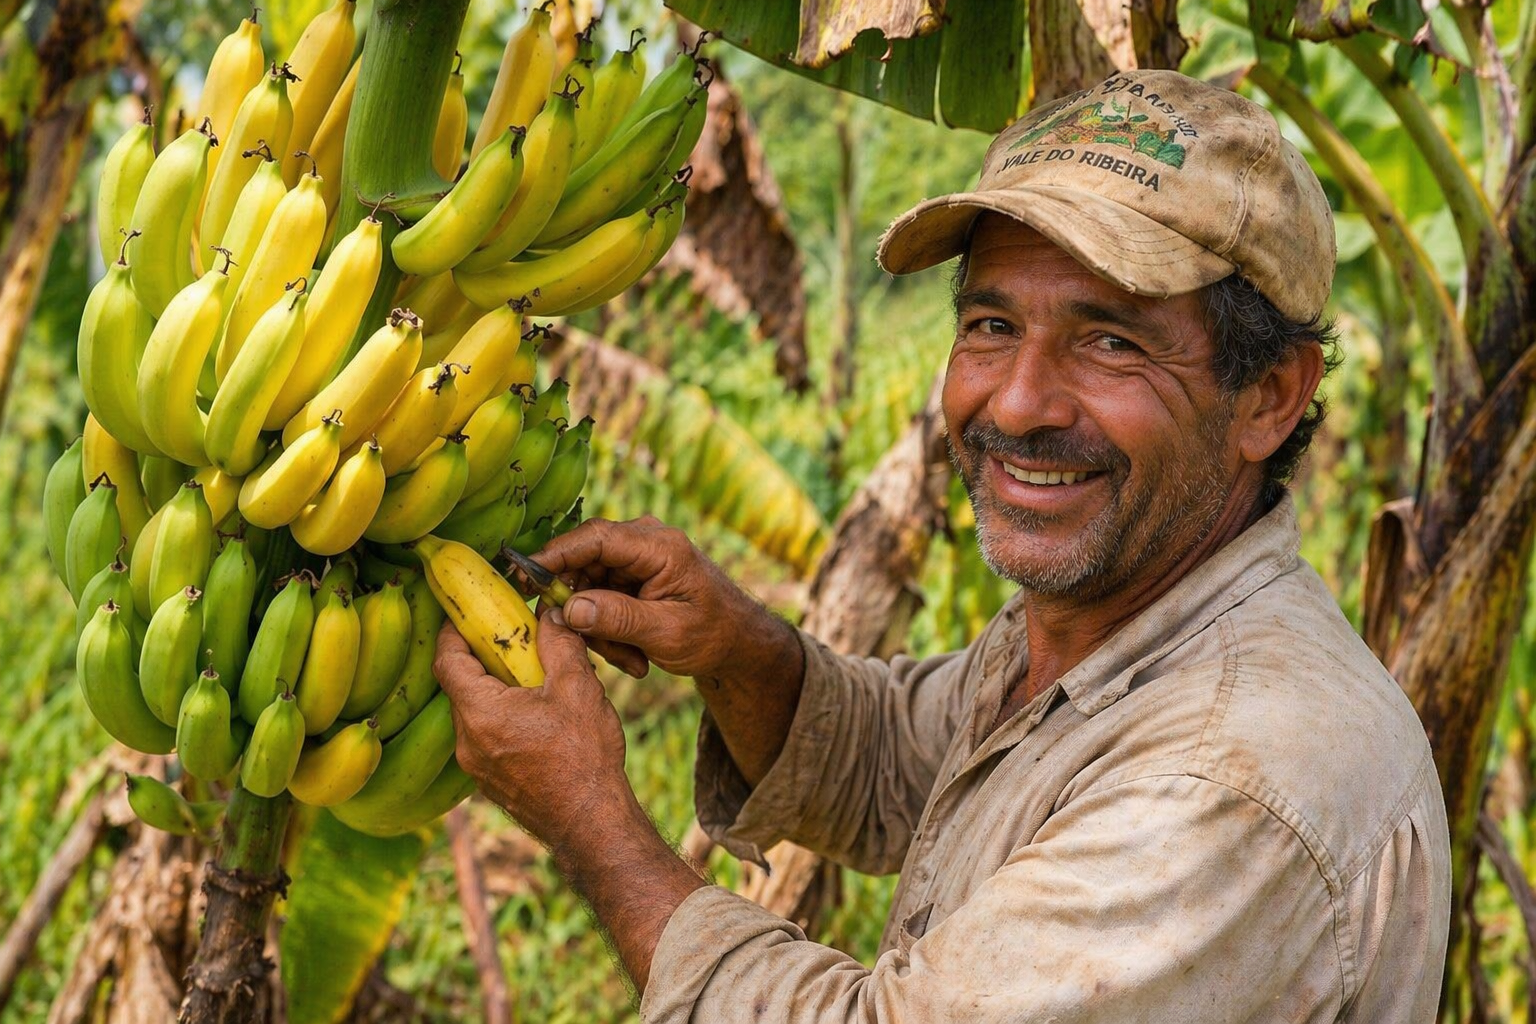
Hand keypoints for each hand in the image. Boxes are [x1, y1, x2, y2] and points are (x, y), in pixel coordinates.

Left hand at [433, 609, 629, 847]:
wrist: (591, 824)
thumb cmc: (584, 757)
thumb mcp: (578, 687)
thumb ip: (559, 644)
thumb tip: (549, 614)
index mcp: (480, 712)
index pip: (446, 660)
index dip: (452, 631)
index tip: (464, 613)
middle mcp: (468, 742)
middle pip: (460, 687)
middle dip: (482, 659)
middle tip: (510, 641)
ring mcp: (477, 767)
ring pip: (475, 714)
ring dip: (495, 691)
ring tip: (533, 679)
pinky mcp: (492, 782)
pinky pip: (487, 739)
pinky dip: (503, 718)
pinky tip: (539, 716)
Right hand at [533, 516, 794, 681]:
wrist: (737, 642)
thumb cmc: (712, 634)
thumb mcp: (666, 632)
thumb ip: (618, 618)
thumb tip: (569, 608)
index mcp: (659, 546)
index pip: (595, 537)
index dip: (556, 555)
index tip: (525, 577)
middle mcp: (644, 542)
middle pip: (583, 564)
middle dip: (585, 612)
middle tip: (603, 650)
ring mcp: (635, 558)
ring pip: (586, 587)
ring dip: (599, 629)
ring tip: (632, 659)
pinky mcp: (628, 575)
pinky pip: (597, 598)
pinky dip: (607, 629)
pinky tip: (633, 654)